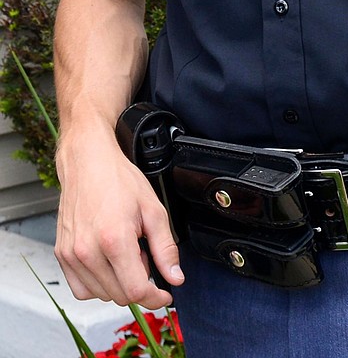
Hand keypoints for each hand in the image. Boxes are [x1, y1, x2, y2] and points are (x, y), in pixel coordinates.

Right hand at [55, 138, 184, 308]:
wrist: (87, 162)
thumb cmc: (118, 180)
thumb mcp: (153, 210)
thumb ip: (166, 248)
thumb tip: (175, 278)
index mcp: (114, 239)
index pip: (136, 290)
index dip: (156, 297)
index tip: (164, 294)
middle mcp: (88, 250)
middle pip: (120, 296)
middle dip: (138, 283)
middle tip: (142, 255)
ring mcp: (72, 254)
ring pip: (102, 295)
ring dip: (118, 283)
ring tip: (124, 252)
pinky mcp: (62, 254)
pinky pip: (81, 289)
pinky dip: (97, 285)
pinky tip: (107, 263)